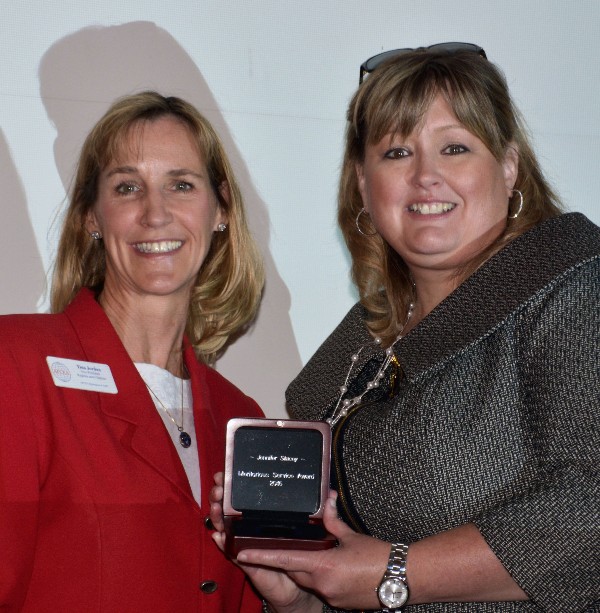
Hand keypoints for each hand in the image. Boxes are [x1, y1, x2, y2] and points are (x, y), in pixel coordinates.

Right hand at [209, 473, 320, 612]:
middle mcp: (252, 527)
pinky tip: (218, 535)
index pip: (246, 495)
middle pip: (231, 506)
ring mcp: (247, 542)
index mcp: (266, 516)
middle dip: (222, 495)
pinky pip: (231, 550)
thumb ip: (323, 514)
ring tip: (215, 505)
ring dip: (218, 515)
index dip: (234, 484)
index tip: (224, 473)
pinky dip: (223, 542)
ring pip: (227, 525)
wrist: (297, 589)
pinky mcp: (246, 560)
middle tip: (219, 485)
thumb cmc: (303, 556)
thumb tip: (331, 494)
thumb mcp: (314, 531)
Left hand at [236, 493, 390, 610]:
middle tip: (286, 544)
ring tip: (325, 553)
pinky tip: (337, 568)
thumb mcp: (351, 535)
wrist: (402, 579)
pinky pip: (322, 589)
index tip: (242, 552)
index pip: (285, 560)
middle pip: (295, 571)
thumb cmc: (378, 555)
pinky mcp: (339, 603)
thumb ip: (333, 521)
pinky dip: (323, 577)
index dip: (262, 555)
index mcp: (323, 566)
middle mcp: (323, 585)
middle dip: (291, 558)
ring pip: (309, 580)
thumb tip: (326, 499)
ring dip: (310, 568)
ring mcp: (331, 597)